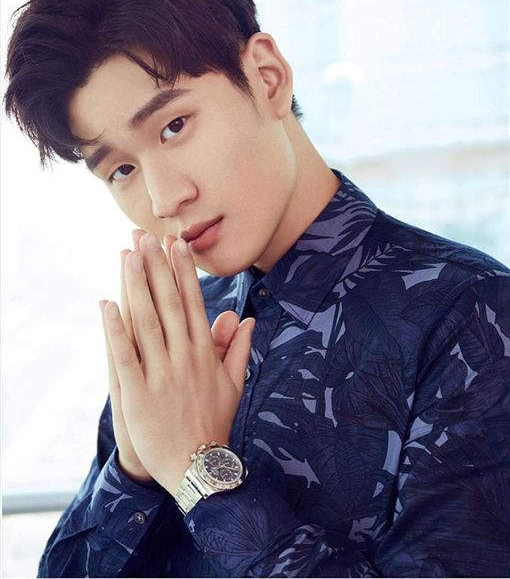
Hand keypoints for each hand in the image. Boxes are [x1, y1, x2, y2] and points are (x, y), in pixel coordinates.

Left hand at [102, 232, 254, 493]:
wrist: (197, 467)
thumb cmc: (215, 423)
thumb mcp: (234, 385)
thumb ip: (238, 348)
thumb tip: (247, 318)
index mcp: (205, 353)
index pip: (194, 303)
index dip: (184, 272)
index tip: (177, 246)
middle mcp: (184, 357)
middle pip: (168, 304)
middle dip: (157, 267)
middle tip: (148, 236)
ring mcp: (161, 374)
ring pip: (146, 322)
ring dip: (135, 286)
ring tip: (127, 255)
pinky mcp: (138, 392)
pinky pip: (124, 355)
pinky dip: (115, 329)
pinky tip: (106, 303)